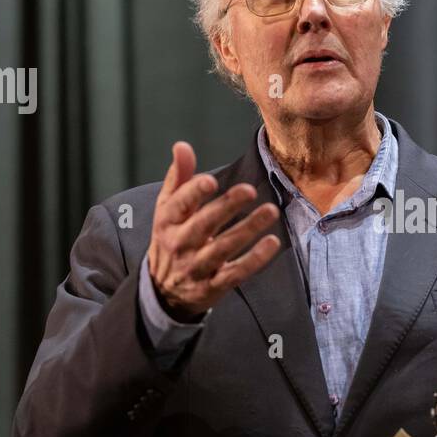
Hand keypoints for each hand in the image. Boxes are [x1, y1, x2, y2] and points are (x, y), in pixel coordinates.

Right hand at [147, 141, 281, 320]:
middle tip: (250, 190)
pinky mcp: (212, 287)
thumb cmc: (171, 239)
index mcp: (167, 222)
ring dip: (247, 229)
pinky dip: (254, 259)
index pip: (178, 205)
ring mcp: (195, 268)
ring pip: (223, 248)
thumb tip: (182, 145)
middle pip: (203, 225)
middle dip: (226, 207)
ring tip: (270, 211)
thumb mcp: (167, 209)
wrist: (163, 291)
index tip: (211, 180)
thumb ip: (178, 178)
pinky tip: (272, 243)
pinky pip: (235, 273)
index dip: (193, 193)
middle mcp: (179, 245)